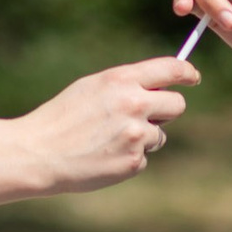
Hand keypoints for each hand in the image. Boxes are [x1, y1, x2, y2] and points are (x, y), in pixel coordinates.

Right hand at [21, 58, 198, 194]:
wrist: (38, 153)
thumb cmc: (62, 118)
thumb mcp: (91, 88)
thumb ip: (126, 85)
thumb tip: (159, 88)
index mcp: (121, 80)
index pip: (171, 69)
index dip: (187, 73)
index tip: (192, 77)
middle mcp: (134, 104)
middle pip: (177, 104)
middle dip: (166, 111)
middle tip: (145, 117)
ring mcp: (136, 135)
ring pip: (159, 135)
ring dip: (143, 138)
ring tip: (108, 140)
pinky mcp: (133, 162)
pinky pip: (144, 158)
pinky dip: (128, 158)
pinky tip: (103, 156)